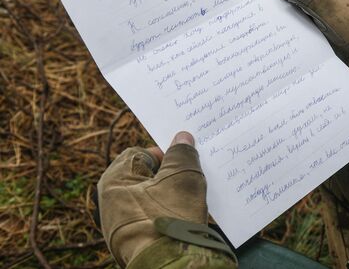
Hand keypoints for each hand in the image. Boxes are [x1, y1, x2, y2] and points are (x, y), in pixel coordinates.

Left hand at [97, 132, 206, 266]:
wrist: (170, 267)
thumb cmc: (171, 218)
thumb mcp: (182, 177)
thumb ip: (182, 154)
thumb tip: (182, 138)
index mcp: (114, 182)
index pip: (140, 153)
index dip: (165, 152)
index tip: (185, 157)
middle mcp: (111, 203)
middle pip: (146, 176)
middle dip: (170, 174)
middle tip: (192, 175)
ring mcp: (122, 225)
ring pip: (151, 198)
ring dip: (172, 195)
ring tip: (192, 198)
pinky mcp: (135, 242)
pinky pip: (154, 218)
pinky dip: (169, 214)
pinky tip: (186, 217)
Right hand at [267, 0, 348, 62]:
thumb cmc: (347, 21)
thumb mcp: (321, 0)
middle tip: (269, 4)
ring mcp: (325, 7)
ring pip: (299, 2)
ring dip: (288, 9)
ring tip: (273, 16)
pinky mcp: (323, 23)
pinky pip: (303, 17)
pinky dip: (294, 20)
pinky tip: (284, 27)